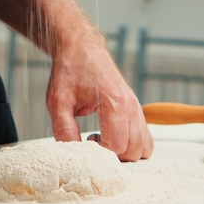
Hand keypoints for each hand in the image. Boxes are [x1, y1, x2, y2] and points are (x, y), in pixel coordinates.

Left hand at [46, 37, 153, 161]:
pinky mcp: (136, 108)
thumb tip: (73, 154)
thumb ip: (64, 130)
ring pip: (144, 146)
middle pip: (134, 151)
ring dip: (125, 151)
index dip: (100, 152)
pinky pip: (145, 136)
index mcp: (114, 103)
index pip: (117, 146)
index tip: (86, 140)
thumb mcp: (58, 102)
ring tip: (104, 138)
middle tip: (94, 141)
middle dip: (114, 155)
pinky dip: (132, 143)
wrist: (81, 49)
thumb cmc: (70, 70)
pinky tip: (113, 135)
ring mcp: (136, 107)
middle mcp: (131, 106)